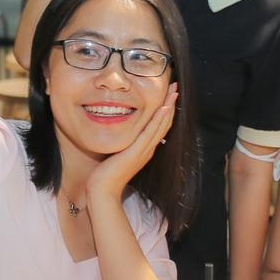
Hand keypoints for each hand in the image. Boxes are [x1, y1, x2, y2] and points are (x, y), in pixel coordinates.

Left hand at [85, 83, 176, 204]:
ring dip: (168, 107)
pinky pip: (150, 133)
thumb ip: (123, 144)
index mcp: (145, 149)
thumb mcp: (117, 154)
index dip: (165, 110)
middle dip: (170, 104)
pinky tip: (163, 108)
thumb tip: (122, 134)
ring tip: (173, 93)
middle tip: (175, 88)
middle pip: (164, 123)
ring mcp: (144, 150)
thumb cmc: (106, 175)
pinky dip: (158, 120)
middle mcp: (148, 149)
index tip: (169, 95)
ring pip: (161, 125)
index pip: (159, 126)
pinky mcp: (137, 152)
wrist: (103, 191)